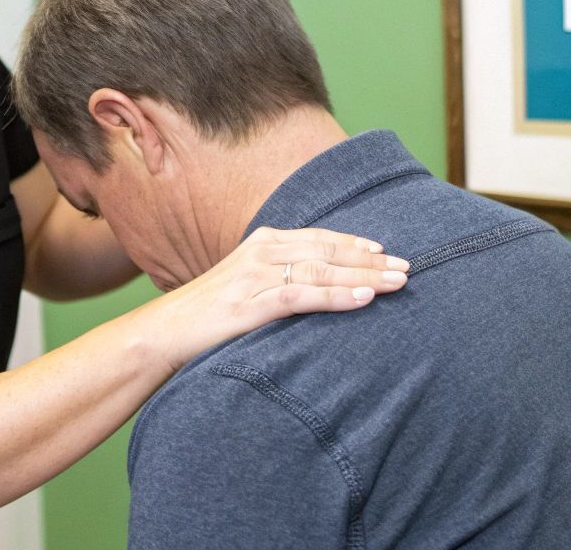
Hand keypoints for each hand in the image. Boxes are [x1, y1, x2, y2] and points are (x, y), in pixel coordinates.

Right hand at [143, 227, 408, 372]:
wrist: (162, 332)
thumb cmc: (207, 315)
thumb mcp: (245, 285)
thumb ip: (277, 278)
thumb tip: (316, 286)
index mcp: (263, 242)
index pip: (320, 238)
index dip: (355, 244)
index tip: (386, 252)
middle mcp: (262, 251)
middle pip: (329, 250)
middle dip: (372, 260)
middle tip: (408, 267)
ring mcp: (256, 276)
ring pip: (323, 270)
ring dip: (365, 276)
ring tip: (398, 282)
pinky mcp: (251, 304)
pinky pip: (304, 296)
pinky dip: (337, 296)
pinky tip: (363, 298)